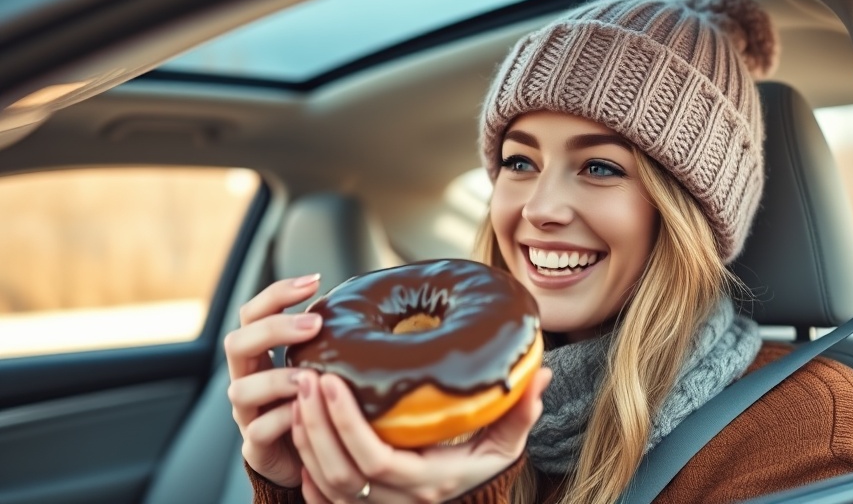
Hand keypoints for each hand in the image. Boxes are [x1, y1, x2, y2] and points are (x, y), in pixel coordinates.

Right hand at [224, 273, 321, 487]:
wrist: (309, 460)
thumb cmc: (321, 404)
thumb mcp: (325, 366)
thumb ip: (334, 340)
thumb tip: (374, 300)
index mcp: (261, 354)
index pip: (253, 313)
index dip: (277, 294)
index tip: (314, 281)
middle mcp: (247, 379)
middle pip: (236, 342)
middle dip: (274, 329)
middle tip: (315, 325)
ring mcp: (248, 414)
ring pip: (241, 389)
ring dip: (276, 378)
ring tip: (310, 375)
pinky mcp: (257, 447)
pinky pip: (258, 431)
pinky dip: (283, 419)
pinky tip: (307, 411)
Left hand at [292, 366, 551, 502]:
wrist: (464, 499)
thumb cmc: (480, 465)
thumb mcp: (505, 442)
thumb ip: (520, 412)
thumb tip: (541, 374)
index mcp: (430, 482)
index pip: (377, 459)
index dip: (347, 425)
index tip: (331, 381)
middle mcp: (399, 501)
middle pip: (342, 472)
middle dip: (316, 424)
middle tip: (306, 377)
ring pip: (324, 482)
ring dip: (305, 438)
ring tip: (299, 393)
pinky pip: (319, 496)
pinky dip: (304, 465)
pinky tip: (299, 430)